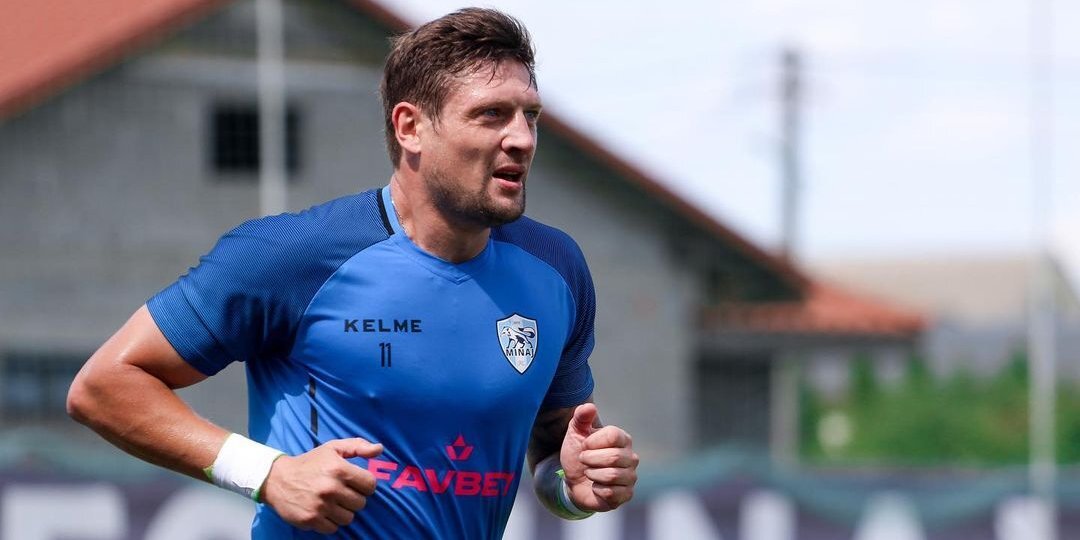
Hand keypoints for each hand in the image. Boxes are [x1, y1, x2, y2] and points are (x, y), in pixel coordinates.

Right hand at [261, 438, 382, 533]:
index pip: (370, 485)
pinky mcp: (311, 520)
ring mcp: (320, 506)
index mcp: (339, 469)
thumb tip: (379, 449)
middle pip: (361, 503)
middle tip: (341, 493)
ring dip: (343, 511)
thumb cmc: (310, 462)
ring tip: (332, 502)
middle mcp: (331, 488)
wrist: (277, 479)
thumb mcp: (333, 448)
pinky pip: (333, 528)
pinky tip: (323, 511)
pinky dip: (330, 522)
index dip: (365, 484)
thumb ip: (358, 446)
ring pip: (349, 518)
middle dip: (353, 498)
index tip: (356, 483)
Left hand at [560, 403, 637, 511]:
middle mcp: (631, 457)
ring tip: (589, 473)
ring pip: (611, 476)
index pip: (614, 436)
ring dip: (592, 474)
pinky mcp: (627, 494)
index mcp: (622, 439)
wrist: (574, 481)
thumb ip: (581, 417)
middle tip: (584, 460)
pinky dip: (597, 489)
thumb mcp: (575, 433)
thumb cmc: (579, 454)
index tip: (584, 445)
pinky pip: (611, 493)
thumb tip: (589, 407)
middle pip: (613, 457)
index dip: (593, 442)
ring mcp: (630, 476)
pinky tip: (595, 486)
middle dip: (590, 460)